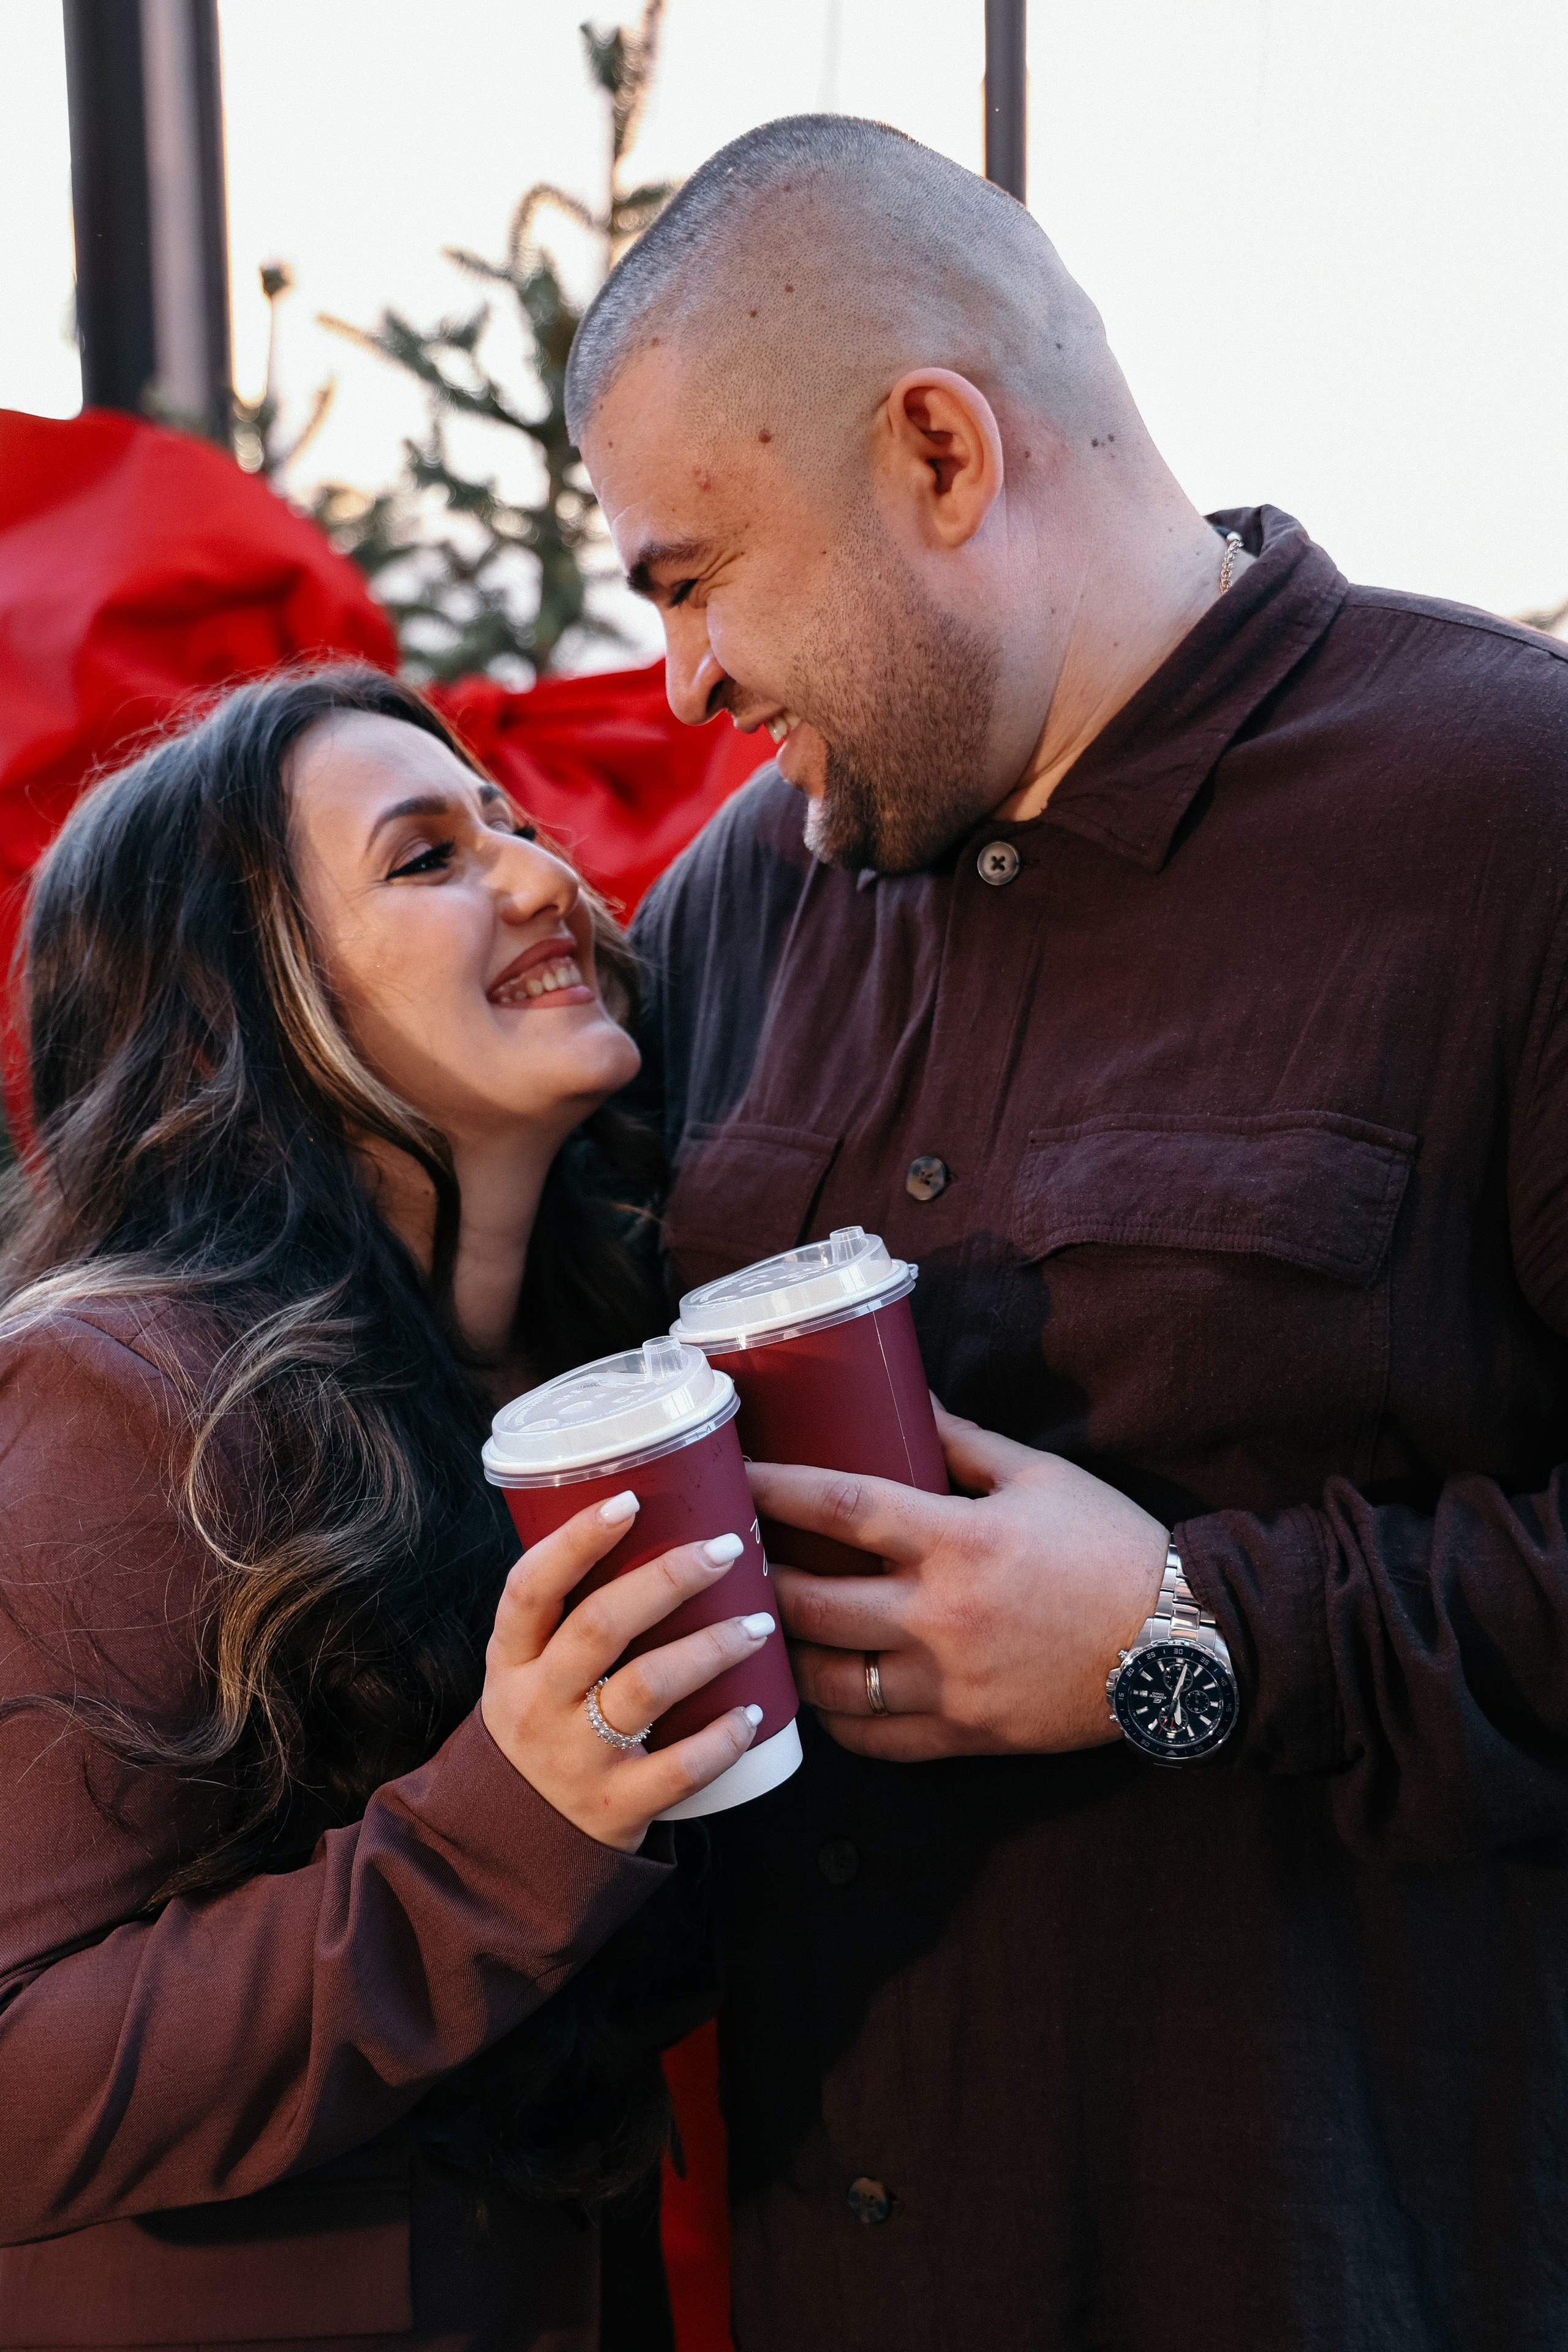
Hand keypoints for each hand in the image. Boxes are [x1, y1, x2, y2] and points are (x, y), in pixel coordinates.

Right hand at [481, 1492, 771, 1850]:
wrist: (514, 1842)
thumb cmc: (544, 1725)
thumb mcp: (529, 1670)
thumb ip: (569, 1613)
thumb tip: (654, 1523)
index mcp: (513, 1658)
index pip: (530, 1587)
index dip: (577, 1540)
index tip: (629, 1500)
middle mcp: (537, 1703)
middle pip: (600, 1626)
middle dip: (668, 1579)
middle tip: (726, 1550)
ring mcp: (575, 1757)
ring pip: (646, 1688)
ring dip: (710, 1649)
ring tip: (758, 1624)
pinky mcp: (615, 1807)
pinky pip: (679, 1768)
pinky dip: (722, 1738)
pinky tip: (754, 1712)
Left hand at [751, 1401, 1167, 1759]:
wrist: (1182, 1645)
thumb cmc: (1112, 1548)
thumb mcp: (1040, 1475)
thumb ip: (963, 1440)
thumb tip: (905, 1396)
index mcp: (959, 1539)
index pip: (839, 1507)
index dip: (773, 1488)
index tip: (732, 1475)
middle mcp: (942, 1615)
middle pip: (812, 1601)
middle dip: (759, 1579)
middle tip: (731, 1561)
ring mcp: (951, 1682)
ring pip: (829, 1680)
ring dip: (784, 1653)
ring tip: (762, 1628)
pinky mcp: (967, 1734)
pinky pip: (874, 1739)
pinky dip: (835, 1719)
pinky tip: (819, 1693)